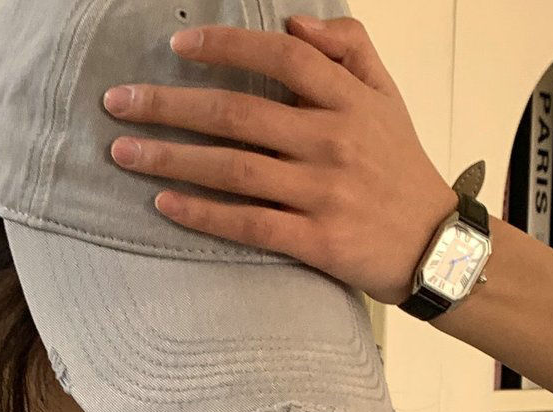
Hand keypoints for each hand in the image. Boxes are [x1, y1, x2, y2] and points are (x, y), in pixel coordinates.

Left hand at [101, 16, 457, 305]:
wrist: (433, 247)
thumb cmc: (400, 169)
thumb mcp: (387, 98)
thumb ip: (348, 50)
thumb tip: (294, 23)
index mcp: (349, 100)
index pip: (282, 58)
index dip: (226, 47)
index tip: (177, 45)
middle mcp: (333, 142)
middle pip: (240, 114)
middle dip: (171, 105)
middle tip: (119, 103)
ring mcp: (322, 193)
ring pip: (235, 169)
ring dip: (172, 159)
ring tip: (122, 153)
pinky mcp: (315, 241)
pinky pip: (248, 223)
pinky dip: (204, 213)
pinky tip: (164, 203)